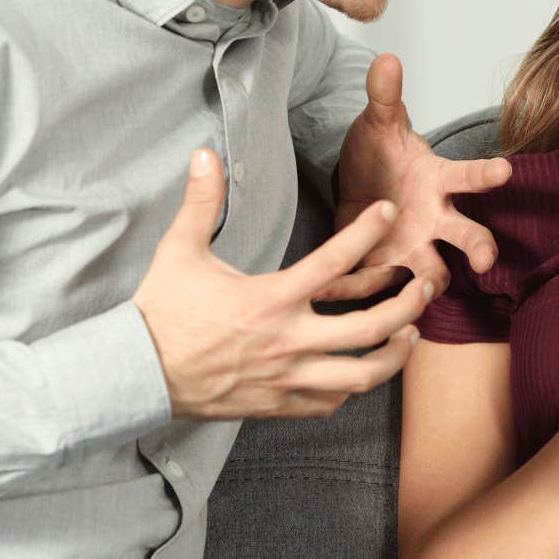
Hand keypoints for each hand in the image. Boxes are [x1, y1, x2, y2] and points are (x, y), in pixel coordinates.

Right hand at [134, 148, 437, 419]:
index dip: (368, 231)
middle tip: (424, 285)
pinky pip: (328, 404)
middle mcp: (287, 340)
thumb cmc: (159, 311)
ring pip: (360, 375)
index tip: (388, 212)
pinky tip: (361, 371)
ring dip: (393, 356)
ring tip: (410, 335)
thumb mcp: (179, 250)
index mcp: (270, 298)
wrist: (134, 374)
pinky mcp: (276, 405)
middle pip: (370, 328)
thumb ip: (201, 202)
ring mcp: (285, 378)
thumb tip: (203, 153)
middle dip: (407, 305)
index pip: (334, 261)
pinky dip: (350, 388)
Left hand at [330, 54, 511, 298]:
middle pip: (468, 235)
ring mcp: (416, 248)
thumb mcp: (378, 124)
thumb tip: (387, 58)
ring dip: (430, 282)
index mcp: (438, 181)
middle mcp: (437, 218)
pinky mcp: (389, 269)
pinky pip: (381, 284)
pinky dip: (365, 288)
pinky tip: (342, 288)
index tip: (506, 170)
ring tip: (424, 289)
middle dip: (480, 247)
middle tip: (486, 259)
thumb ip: (384, 96)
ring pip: (436, 272)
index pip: (469, 175)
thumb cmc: (381, 156)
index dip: (486, 174)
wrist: (356, 192)